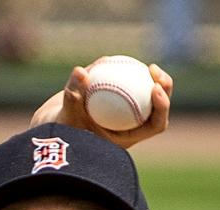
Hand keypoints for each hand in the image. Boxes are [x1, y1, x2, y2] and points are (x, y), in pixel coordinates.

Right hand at [30, 61, 172, 148]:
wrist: (55, 127)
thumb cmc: (63, 129)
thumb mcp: (66, 118)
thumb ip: (73, 97)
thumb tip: (81, 71)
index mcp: (129, 136)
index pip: (154, 124)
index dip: (162, 108)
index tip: (155, 89)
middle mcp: (131, 123)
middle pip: (156, 107)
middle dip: (164, 89)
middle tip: (155, 72)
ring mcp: (126, 109)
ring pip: (146, 92)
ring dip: (152, 78)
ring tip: (150, 66)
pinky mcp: (117, 95)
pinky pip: (128, 80)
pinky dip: (127, 71)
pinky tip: (126, 62)